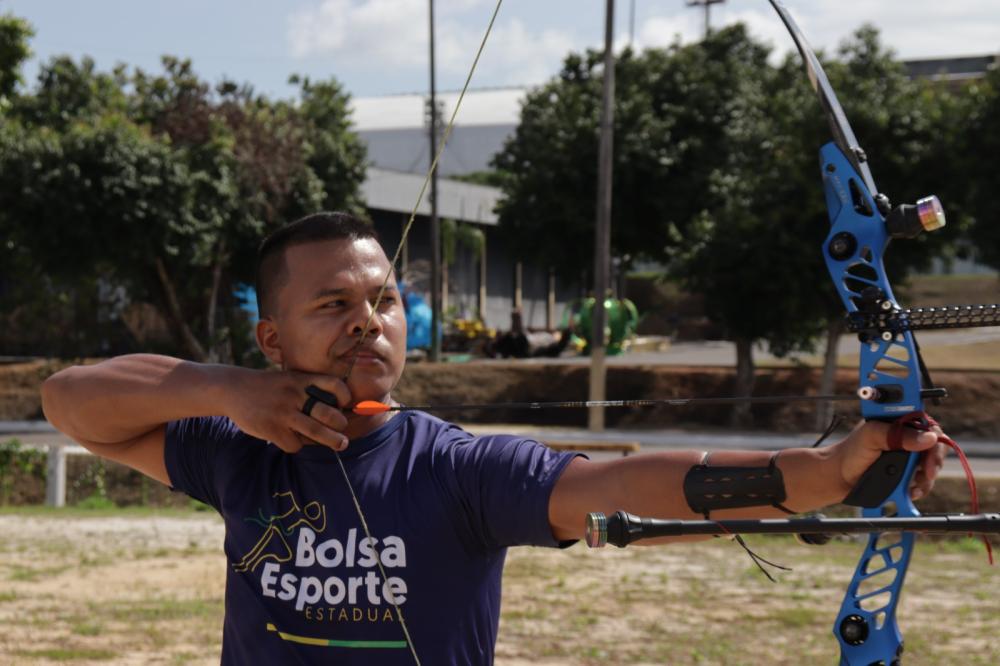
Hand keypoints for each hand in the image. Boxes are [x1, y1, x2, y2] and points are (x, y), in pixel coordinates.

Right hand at [218, 367, 350, 452]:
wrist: (233, 389)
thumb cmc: (270, 387)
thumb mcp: (290, 379)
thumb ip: (309, 390)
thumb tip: (338, 411)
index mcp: (301, 380)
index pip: (334, 385)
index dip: (345, 396)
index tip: (345, 405)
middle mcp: (294, 395)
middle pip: (329, 414)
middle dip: (341, 425)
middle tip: (343, 432)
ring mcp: (283, 412)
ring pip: (316, 431)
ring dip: (333, 440)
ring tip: (341, 444)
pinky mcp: (271, 429)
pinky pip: (295, 444)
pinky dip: (298, 445)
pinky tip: (293, 439)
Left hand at [833, 419, 946, 500]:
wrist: (839, 478)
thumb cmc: (850, 452)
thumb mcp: (871, 437)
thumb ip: (897, 434)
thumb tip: (928, 437)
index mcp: (898, 421)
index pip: (928, 424)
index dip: (934, 436)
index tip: (930, 451)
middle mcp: (906, 437)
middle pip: (935, 445)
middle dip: (933, 461)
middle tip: (925, 474)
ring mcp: (907, 456)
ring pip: (931, 465)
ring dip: (926, 478)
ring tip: (913, 486)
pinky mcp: (906, 473)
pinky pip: (923, 480)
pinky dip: (920, 487)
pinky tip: (910, 492)